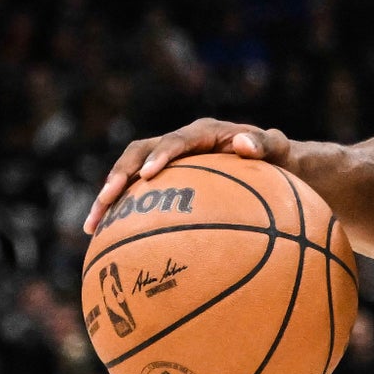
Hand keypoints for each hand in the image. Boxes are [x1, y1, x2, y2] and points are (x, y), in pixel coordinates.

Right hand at [84, 119, 288, 233]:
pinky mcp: (163, 182)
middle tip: (107, 198)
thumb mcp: (280, 149)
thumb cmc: (279, 160)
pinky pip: (136, 196)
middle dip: (119, 174)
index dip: (160, 155)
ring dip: (108, 196)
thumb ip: (267, 144)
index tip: (149, 176)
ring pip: (128, 174)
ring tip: (92, 225)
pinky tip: (103, 240)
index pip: (177, 140)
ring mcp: (168, 163)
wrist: (275, 168)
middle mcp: (180, 144)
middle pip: (138, 153)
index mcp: (204, 133)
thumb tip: (244, 144)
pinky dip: (119, 214)